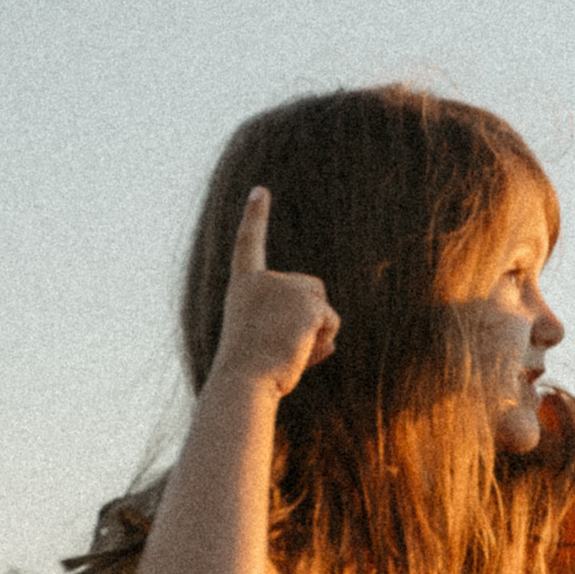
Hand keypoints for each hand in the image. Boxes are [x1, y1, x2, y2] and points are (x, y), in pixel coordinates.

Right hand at [207, 188, 340, 400]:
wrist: (243, 382)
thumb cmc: (249, 375)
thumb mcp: (268, 349)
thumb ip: (295, 336)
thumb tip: (331, 342)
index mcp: (244, 287)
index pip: (248, 244)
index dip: (254, 217)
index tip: (259, 190)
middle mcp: (262, 279)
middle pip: (311, 288)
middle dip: (312, 316)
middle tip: (283, 346)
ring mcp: (284, 287)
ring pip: (323, 307)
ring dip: (316, 332)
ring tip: (288, 351)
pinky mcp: (306, 302)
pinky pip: (331, 321)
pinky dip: (323, 340)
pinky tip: (299, 350)